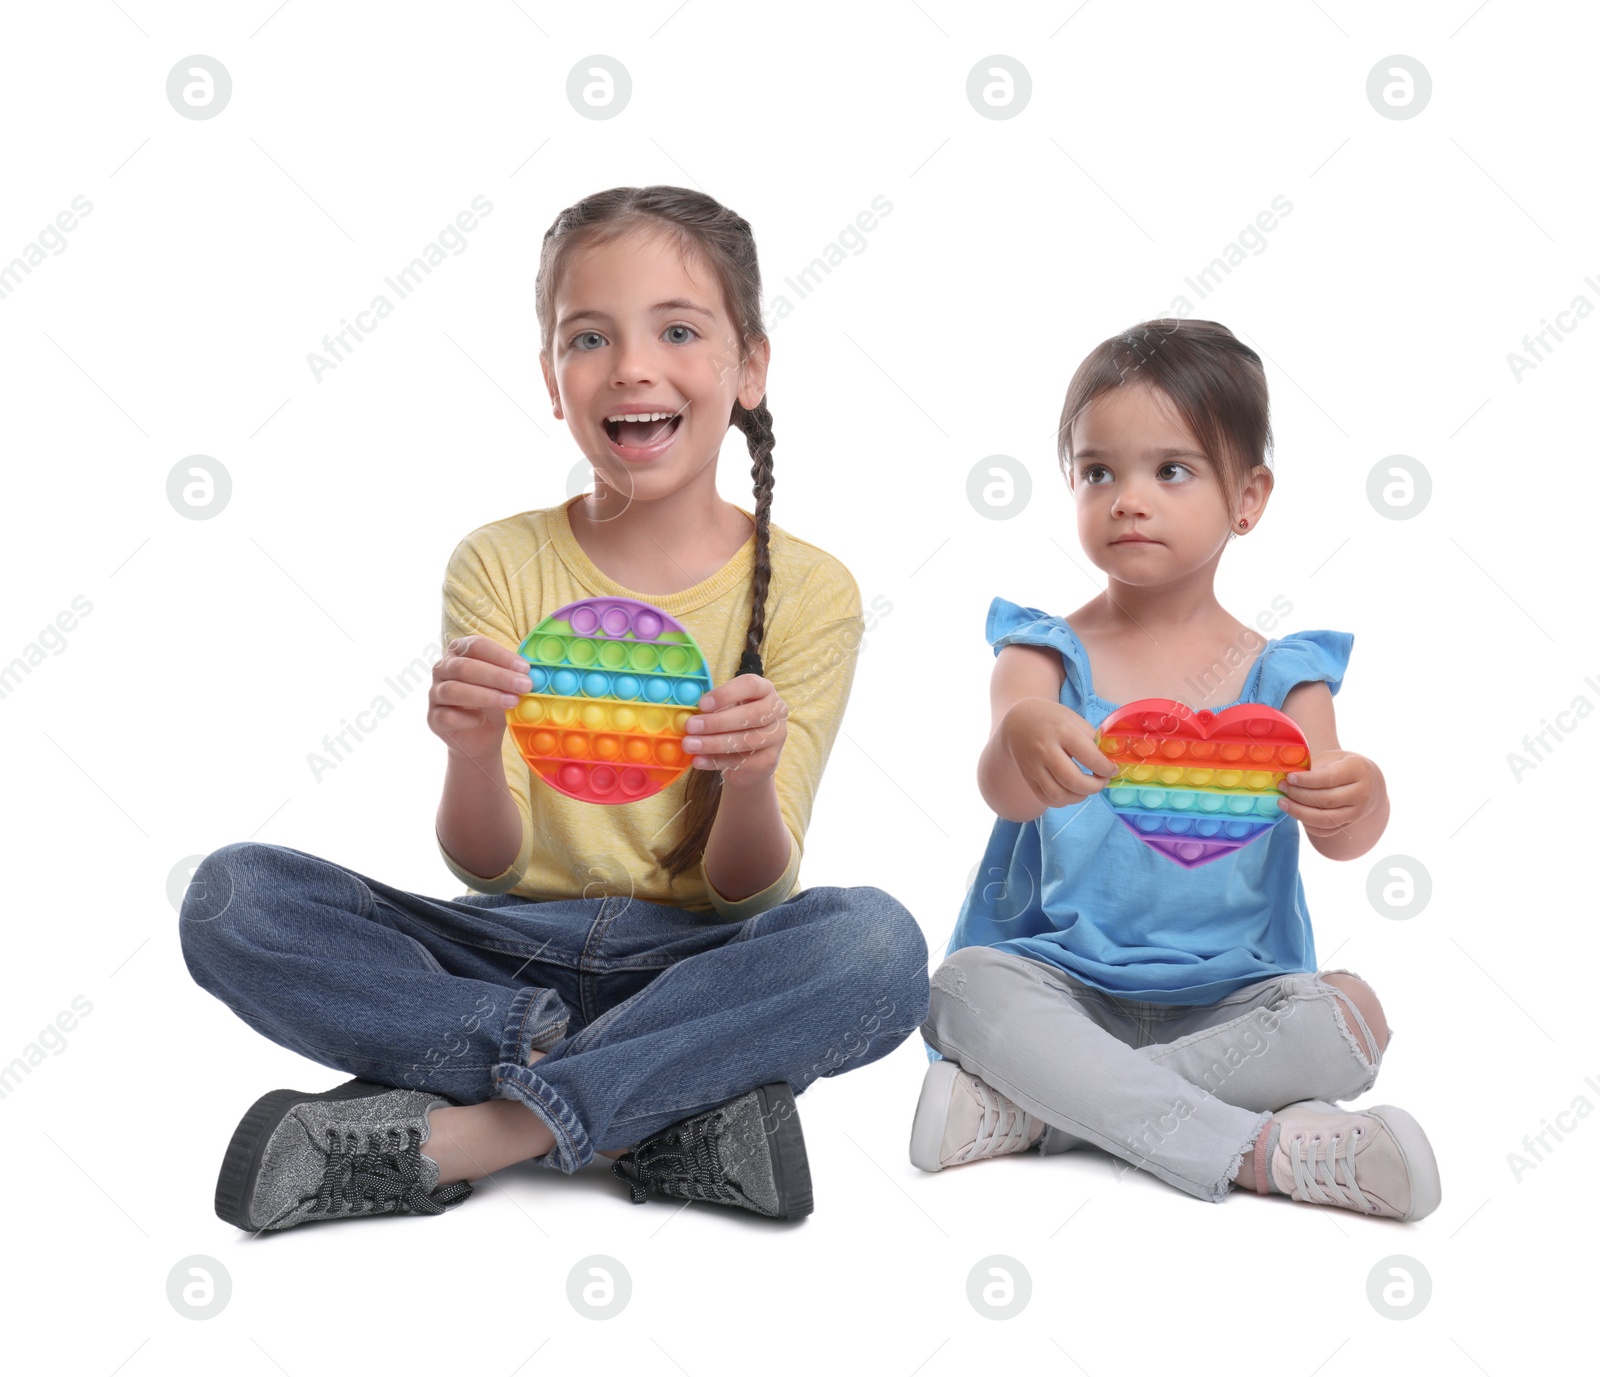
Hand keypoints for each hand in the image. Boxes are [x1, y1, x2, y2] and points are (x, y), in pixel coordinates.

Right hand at [428, 635, 532, 759]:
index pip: (476, 646)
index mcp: (459, 652)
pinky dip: (466, 718)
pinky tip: (481, 720)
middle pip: (465, 667)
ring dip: (486, 696)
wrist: (481, 736)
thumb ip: (514, 676)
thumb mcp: (506, 686)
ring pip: (454, 690)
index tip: (525, 668)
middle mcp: (443, 669)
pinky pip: (446, 716)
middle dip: (498, 676)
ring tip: (512, 702)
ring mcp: (434, 693)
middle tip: (524, 685)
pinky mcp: (433, 718)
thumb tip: (534, 673)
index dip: (501, 656)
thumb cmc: (494, 703)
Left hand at [681, 673, 787, 788]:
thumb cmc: (735, 723)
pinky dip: (716, 761)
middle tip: (691, 726)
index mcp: (764, 690)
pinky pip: (742, 761)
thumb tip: (686, 713)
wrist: (751, 758)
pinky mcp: (770, 760)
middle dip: (717, 722)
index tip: (702, 704)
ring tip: (690, 745)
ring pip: (746, 740)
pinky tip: (698, 760)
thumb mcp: (727, 708)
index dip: (726, 694)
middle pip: (750, 715)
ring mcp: (776, 737)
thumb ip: (712, 708)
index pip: (750, 685)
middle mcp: (776, 711)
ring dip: (714, 743)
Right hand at [999, 698, 1117, 808]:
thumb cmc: (1052, 719)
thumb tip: (1108, 761)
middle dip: (1095, 787)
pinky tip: (1070, 792)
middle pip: (1073, 781)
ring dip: (1079, 797)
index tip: (1112, 769)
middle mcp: (1045, 750)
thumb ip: (1092, 740)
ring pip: (1059, 795)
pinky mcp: (1028, 778)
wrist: (1018, 721)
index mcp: (1062, 732)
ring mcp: (1033, 766)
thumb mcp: (1074, 720)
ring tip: (1086, 788)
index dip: (1106, 768)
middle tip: (1102, 781)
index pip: (1089, 757)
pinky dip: (1063, 801)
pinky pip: (1046, 799)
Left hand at [1277, 750, 1380, 836]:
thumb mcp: (1331, 758)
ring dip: (1300, 813)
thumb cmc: (1341, 766)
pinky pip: (1326, 831)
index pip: (1329, 778)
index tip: (1289, 778)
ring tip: (1283, 803)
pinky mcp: (1349, 824)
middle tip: (1282, 788)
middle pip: (1326, 800)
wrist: (1366, 781)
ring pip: (1326, 819)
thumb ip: (1313, 767)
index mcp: (1358, 770)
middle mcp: (1362, 793)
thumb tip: (1287, 778)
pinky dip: (1308, 825)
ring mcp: (1357, 812)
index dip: (1306, 780)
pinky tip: (1296, 814)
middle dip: (1299, 795)